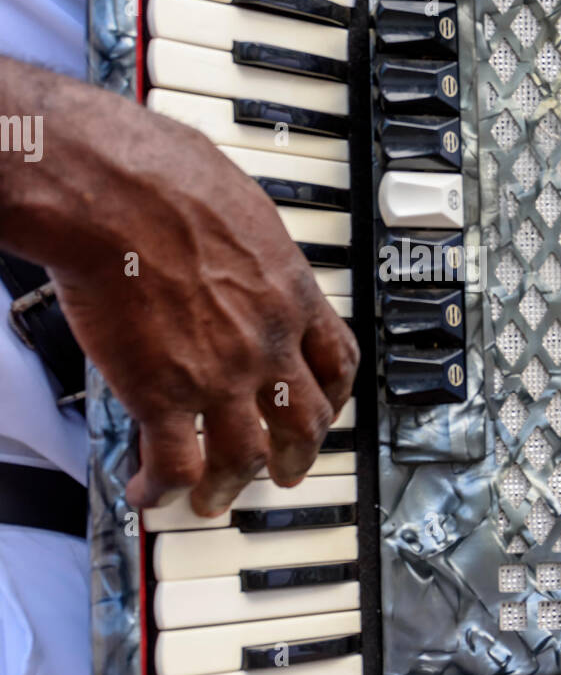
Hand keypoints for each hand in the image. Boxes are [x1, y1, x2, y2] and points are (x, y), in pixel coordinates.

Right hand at [0, 64, 357, 517]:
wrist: (111, 190)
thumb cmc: (163, 174)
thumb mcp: (238, 203)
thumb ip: (246, 239)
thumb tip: (233, 233)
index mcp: (290, 291)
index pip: (336, 358)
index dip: (334, 393)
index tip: (325, 405)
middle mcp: (266, 342)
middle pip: (305, 420)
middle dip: (299, 455)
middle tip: (287, 471)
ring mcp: (219, 375)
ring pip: (246, 458)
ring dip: (232, 486)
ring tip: (214, 500)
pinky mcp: (163, 396)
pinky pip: (175, 465)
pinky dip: (164, 488)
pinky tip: (148, 491)